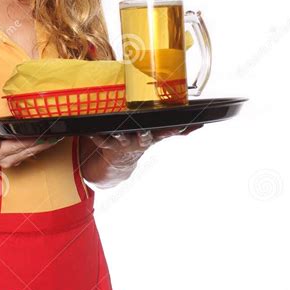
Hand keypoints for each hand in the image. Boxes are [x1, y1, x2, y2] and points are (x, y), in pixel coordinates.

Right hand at [0, 121, 63, 167]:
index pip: (19, 145)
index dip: (34, 141)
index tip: (46, 135)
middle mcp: (5, 159)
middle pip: (28, 150)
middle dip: (43, 143)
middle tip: (57, 134)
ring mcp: (10, 162)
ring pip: (31, 154)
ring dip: (44, 146)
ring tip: (56, 137)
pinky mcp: (14, 162)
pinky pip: (29, 154)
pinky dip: (39, 148)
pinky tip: (47, 141)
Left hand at [88, 123, 203, 169]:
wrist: (118, 164)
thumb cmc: (139, 142)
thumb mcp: (158, 137)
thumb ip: (176, 130)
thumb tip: (198, 125)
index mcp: (152, 137)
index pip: (165, 133)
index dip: (172, 130)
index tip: (179, 126)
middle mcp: (138, 141)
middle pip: (144, 137)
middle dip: (145, 134)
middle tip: (146, 130)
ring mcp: (123, 144)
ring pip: (122, 138)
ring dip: (120, 135)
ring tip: (117, 130)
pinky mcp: (107, 144)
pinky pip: (100, 139)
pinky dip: (95, 135)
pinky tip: (91, 131)